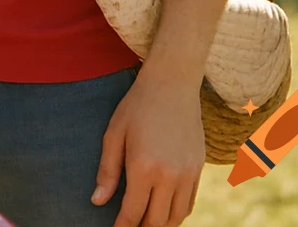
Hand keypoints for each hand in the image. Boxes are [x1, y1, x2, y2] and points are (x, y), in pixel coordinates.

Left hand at [94, 71, 204, 226]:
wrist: (173, 85)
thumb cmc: (137, 106)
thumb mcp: (114, 134)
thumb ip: (107, 171)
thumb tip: (98, 201)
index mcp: (144, 168)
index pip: (133, 212)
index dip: (123, 226)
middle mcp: (170, 176)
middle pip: (157, 221)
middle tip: (128, 226)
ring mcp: (188, 174)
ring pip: (176, 216)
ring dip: (161, 224)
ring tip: (145, 222)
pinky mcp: (199, 169)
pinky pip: (189, 202)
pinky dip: (177, 213)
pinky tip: (164, 210)